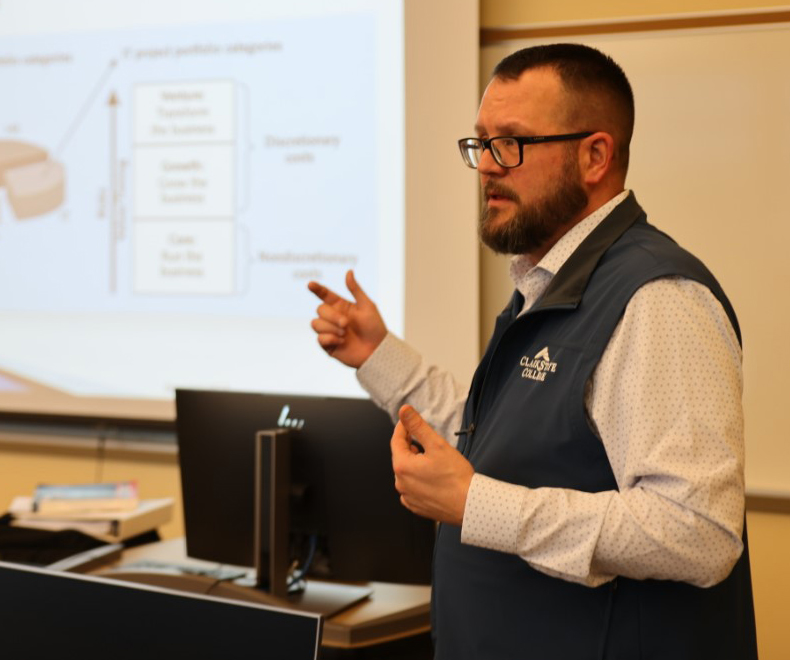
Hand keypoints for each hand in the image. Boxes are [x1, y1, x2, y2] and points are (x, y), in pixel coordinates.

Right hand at [307, 270, 386, 367]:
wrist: (377, 351)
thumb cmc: (375, 328)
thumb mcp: (367, 306)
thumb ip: (355, 290)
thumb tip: (349, 271)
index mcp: (341, 306)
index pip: (324, 295)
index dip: (316, 289)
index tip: (310, 284)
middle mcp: (333, 317)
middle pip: (319, 309)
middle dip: (332, 316)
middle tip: (346, 324)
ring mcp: (329, 331)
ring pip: (315, 323)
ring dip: (331, 328)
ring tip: (345, 334)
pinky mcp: (328, 345)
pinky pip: (319, 338)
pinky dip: (330, 339)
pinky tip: (342, 342)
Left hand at [391, 405, 473, 525]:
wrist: (470, 505)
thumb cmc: (456, 477)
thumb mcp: (437, 444)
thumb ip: (418, 426)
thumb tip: (404, 411)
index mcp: (402, 467)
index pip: (396, 441)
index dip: (403, 428)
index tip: (408, 422)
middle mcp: (401, 484)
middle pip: (402, 457)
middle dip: (411, 447)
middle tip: (425, 441)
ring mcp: (408, 497)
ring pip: (407, 473)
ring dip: (415, 464)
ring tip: (432, 460)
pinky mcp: (417, 507)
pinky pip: (413, 489)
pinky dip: (419, 480)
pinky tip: (432, 477)